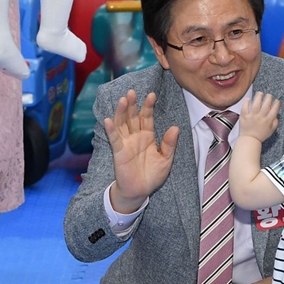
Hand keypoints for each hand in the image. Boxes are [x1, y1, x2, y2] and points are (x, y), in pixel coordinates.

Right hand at [105, 90, 178, 212]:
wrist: (140, 191)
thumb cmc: (152, 175)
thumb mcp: (166, 159)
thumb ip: (169, 144)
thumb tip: (175, 128)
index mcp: (147, 136)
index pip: (147, 118)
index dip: (148, 106)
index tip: (152, 95)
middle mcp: (135, 137)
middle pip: (133, 117)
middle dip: (133, 104)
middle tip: (132, 91)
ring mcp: (126, 143)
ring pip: (122, 124)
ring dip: (121, 112)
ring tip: (123, 100)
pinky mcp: (119, 152)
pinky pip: (114, 139)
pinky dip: (111, 130)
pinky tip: (108, 120)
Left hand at [239, 92, 279, 142]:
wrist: (250, 140)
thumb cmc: (261, 135)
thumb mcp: (271, 130)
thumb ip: (275, 122)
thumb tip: (276, 115)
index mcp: (268, 121)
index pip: (274, 110)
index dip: (277, 104)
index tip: (277, 101)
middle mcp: (260, 117)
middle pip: (266, 105)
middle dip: (269, 98)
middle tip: (269, 95)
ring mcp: (252, 116)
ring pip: (256, 104)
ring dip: (259, 97)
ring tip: (260, 93)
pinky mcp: (244, 116)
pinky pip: (245, 107)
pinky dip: (247, 102)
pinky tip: (249, 99)